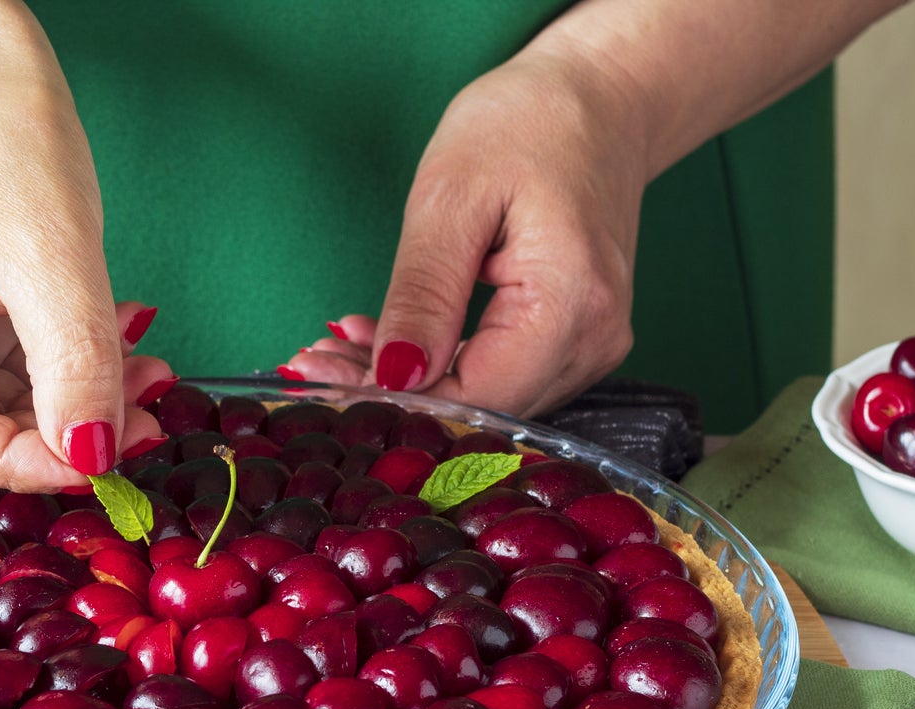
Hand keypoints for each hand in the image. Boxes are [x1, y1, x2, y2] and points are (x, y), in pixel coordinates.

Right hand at [0, 51, 170, 491]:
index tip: (110, 460)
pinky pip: (18, 389)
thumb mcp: (51, 255)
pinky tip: (121, 347)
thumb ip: (72, 364)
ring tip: (146, 368)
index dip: (29, 463)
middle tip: (148, 413)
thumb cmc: (2, 142)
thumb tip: (94, 459)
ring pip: (6, 419)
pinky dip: (76, 378)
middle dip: (67, 431)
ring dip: (83, 404)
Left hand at [283, 48, 646, 417]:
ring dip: (411, 380)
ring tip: (343, 345)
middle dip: (391, 391)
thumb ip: (425, 295)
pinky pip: (504, 371)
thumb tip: (395, 377)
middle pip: (479, 403)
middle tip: (313, 359)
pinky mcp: (579, 338)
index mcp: (570, 304)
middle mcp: (593, 339)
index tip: (315, 373)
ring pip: (488, 394)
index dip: (389, 398)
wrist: (601, 99)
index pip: (471, 395)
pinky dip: (443, 362)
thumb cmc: (528, 125)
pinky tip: (393, 340)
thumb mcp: (452, 197)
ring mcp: (592, 343)